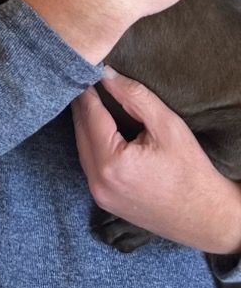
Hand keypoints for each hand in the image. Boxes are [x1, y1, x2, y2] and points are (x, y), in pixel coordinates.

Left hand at [72, 67, 240, 253]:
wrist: (206, 217)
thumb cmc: (191, 171)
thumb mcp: (167, 125)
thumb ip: (134, 96)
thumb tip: (107, 74)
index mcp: (112, 163)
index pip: (89, 115)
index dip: (86, 90)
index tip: (84, 70)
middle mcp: (99, 182)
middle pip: (80, 131)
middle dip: (82, 105)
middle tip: (84, 80)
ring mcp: (99, 195)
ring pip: (82, 148)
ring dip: (85, 124)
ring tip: (91, 99)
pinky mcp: (104, 201)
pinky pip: (89, 164)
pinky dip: (91, 143)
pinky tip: (98, 128)